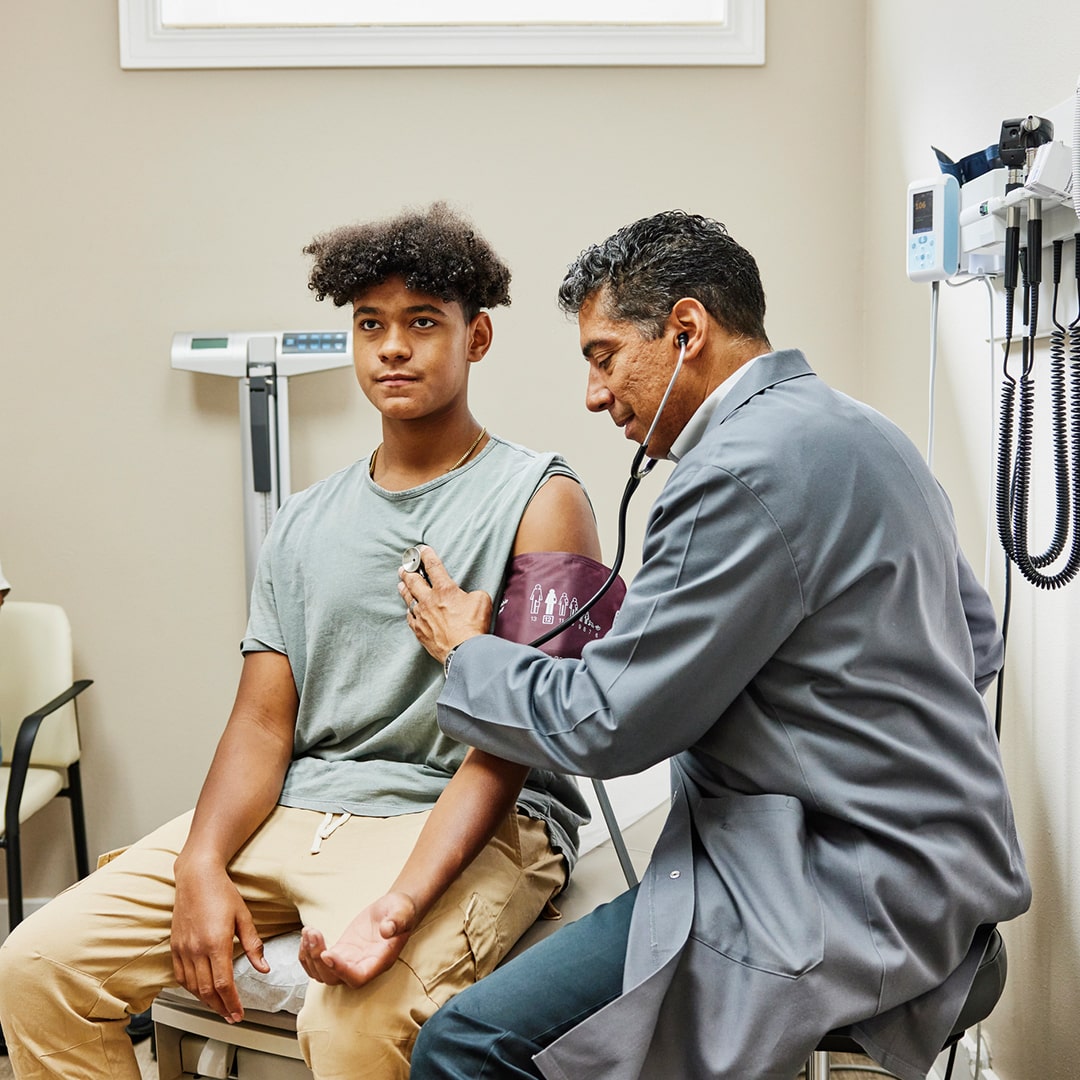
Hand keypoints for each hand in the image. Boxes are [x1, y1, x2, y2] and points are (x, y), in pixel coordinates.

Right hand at [171, 861, 268, 1022]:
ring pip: (192, 987)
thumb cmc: (222, 892)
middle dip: (220, 1008)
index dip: (232, 1002)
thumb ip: (253, 945)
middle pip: (207, 990)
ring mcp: (183, 949)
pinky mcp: (174, 946)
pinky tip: (200, 992)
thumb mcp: (244, 916)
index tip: (239, 1013)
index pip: (223, 983)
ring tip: (219, 1008)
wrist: (196, 877)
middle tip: (231, 1017)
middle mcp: (196, 949)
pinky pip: (180, 976)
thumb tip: (263, 967)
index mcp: (216, 942)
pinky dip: (191, 989)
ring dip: (206, 1001)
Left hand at [299, 891, 418, 987]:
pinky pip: (318, 962)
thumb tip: (387, 929)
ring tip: (308, 931)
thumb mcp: (402, 912)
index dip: (340, 970)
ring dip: (309, 956)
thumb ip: (397, 921)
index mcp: (379, 962)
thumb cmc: (401, 912)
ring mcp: (349, 961)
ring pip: (322, 974)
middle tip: (313, 934)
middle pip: (333, 979)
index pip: (356, 978)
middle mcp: (362, 967)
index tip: (328, 954)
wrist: (395, 910)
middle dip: (318, 960)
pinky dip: (307, 952)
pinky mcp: (340, 952)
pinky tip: (307, 934)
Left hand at [399, 545, 491, 663]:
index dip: (427, 556)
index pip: (433, 567)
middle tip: (404, 565)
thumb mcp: (482, 601)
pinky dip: (409, 610)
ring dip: (404, 588)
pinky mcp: (419, 630)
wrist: (463, 650)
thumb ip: (473, 594)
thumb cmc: (473, 626)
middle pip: (413, 580)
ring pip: (408, 598)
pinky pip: (410, 617)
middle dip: (408, 570)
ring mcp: (422, 616)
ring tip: (401, 582)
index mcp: (444, 589)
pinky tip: (409, 609)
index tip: (422, 550)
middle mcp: (429, 600)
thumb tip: (469, 597)